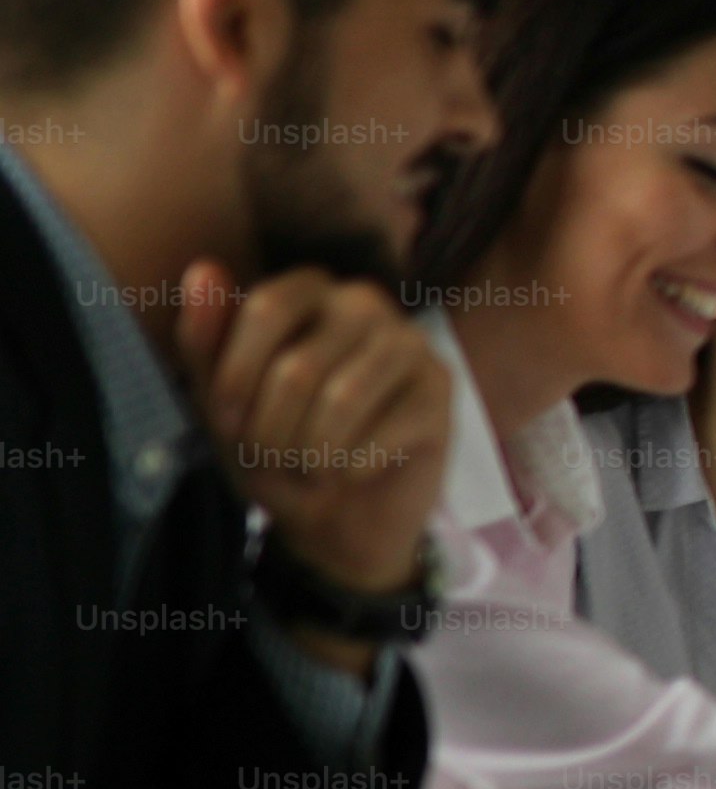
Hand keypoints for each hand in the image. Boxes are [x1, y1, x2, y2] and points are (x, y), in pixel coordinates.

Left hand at [169, 261, 449, 594]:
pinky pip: (382, 433)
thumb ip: (206, 341)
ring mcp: (409, 341)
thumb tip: (202, 270)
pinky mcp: (441, 387)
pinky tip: (351, 472)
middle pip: (299, 366)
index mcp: (307, 291)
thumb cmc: (276, 449)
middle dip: (273, 433)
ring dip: (312, 454)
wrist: (336, 518)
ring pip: (342, 400)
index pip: (267, 307)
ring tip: (311, 469)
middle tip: (276, 459)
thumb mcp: (222, 404)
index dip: (238, 377)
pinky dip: (350, 469)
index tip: (229, 423)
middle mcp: (363, 302)